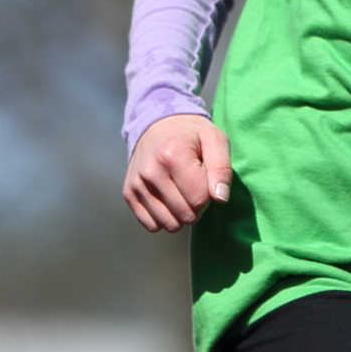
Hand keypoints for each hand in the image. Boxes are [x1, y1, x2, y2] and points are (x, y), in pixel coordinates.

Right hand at [124, 114, 231, 233]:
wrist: (158, 126)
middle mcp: (150, 172)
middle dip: (197, 205)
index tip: (205, 178)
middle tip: (195, 185)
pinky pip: (152, 226)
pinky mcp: (129, 194)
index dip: (210, 194)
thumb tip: (220, 199)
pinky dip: (164, 217)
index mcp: (172, 155)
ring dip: (181, 214)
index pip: (199, 199)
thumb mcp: (215, 140)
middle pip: (186, 215)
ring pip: (169, 225)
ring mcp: (137, 184)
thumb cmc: (192, 136)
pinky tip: (168, 198)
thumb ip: (222, 168)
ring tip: (181, 190)